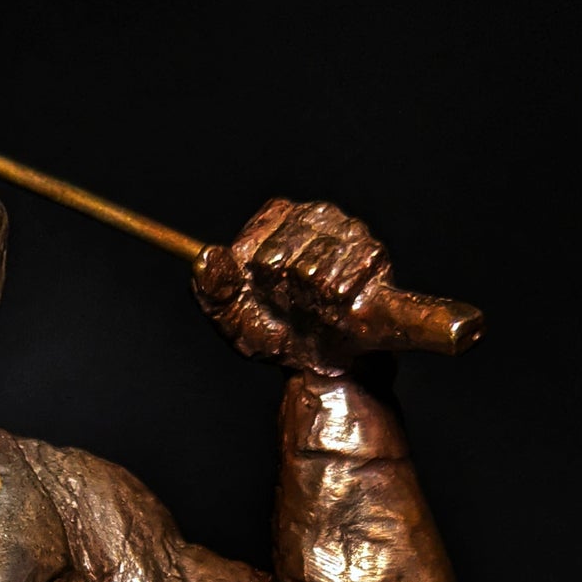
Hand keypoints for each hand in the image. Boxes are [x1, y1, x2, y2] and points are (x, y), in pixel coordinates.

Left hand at [192, 197, 393, 374]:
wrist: (322, 365)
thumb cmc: (275, 333)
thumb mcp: (231, 318)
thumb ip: (210, 289)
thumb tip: (206, 256)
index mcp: (278, 218)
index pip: (261, 229)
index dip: (256, 268)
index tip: (260, 289)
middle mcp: (318, 216)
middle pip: (284, 253)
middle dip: (281, 290)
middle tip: (291, 308)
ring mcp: (350, 233)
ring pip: (316, 272)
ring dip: (311, 302)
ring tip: (316, 313)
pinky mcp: (375, 258)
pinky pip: (351, 279)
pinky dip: (341, 304)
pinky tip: (340, 310)